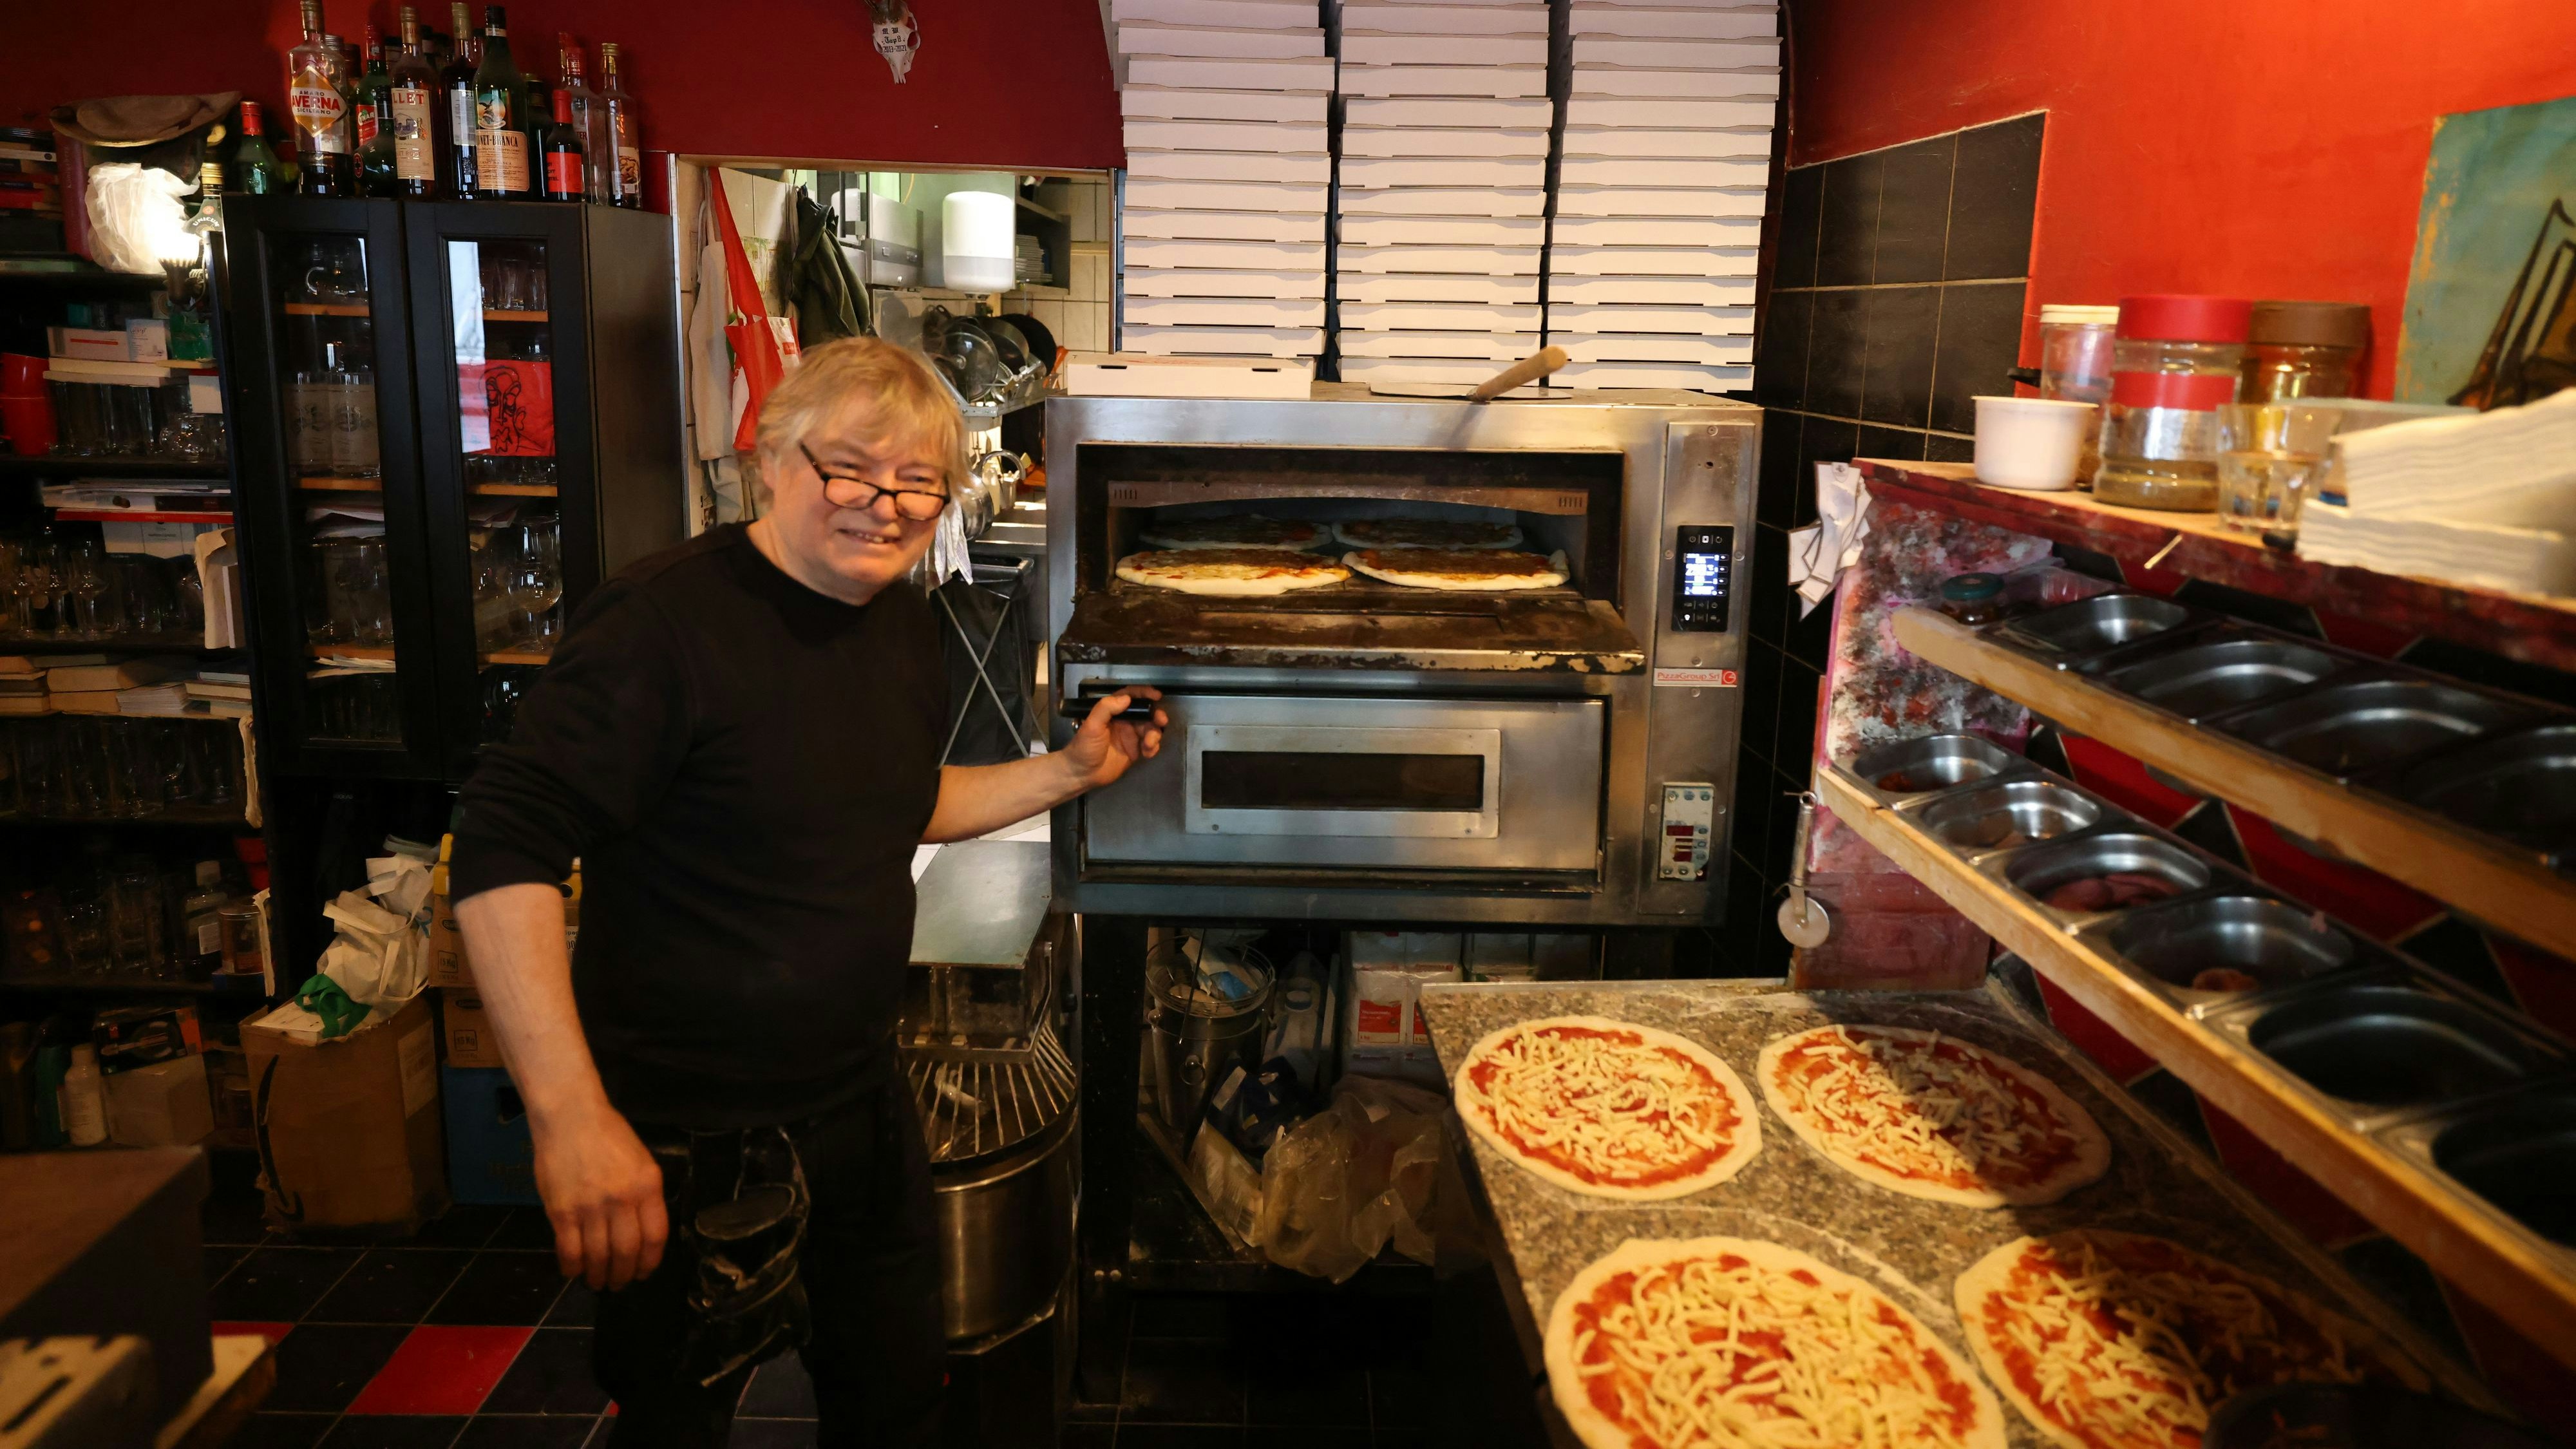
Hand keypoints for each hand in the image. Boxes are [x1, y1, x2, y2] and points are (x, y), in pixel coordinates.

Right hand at [530, 1100, 667, 1290]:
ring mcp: (591, 1207)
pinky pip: (569, 1251)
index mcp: (647, 1186)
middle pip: (627, 1252)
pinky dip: (573, 1267)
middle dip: (624, 1275)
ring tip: (597, 1282)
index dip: (650, 1262)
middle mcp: (622, 1200)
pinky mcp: (562, 1211)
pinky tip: (574, 1271)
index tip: (644, 1273)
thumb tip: (642, 1231)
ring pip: (598, 1256)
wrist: (570, 1117)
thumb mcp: (641, 1161)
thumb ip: (644, 1195)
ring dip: (598, 1276)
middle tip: (619, 1283)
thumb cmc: (608, 1135)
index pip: (655, 1237)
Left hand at [1062, 686, 1165, 791]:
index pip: (1131, 697)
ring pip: (1151, 729)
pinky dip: (1153, 748)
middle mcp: (1124, 721)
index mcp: (1113, 712)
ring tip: (1149, 744)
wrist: (1082, 774)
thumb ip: (1106, 709)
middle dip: (1156, 715)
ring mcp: (1131, 736)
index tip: (1156, 696)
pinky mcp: (1135, 751)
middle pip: (1146, 713)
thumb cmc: (1084, 747)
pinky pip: (1150, 745)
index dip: (1144, 694)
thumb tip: (1127, 698)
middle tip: (1161, 721)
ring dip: (1155, 734)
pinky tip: (1148, 754)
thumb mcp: (1091, 726)